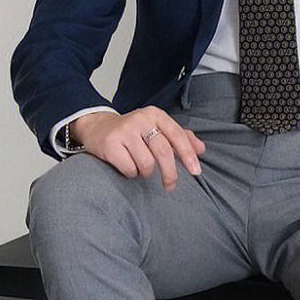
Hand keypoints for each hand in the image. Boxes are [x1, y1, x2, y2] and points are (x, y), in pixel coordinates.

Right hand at [71, 107, 205, 190]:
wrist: (97, 127)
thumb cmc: (132, 131)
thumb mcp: (157, 128)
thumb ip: (180, 136)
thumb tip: (201, 149)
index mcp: (155, 115)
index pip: (177, 135)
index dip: (188, 155)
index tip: (196, 172)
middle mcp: (140, 119)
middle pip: (163, 152)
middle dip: (170, 173)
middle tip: (170, 185)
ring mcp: (124, 131)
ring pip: (146, 163)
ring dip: (146, 172)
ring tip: (140, 167)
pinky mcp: (110, 144)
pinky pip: (130, 168)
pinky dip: (132, 173)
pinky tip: (128, 167)